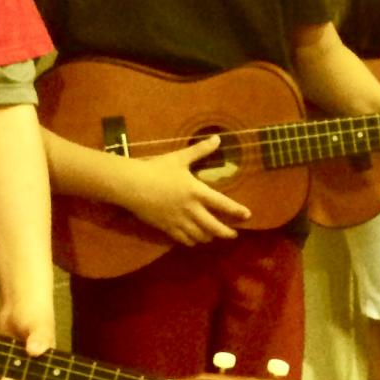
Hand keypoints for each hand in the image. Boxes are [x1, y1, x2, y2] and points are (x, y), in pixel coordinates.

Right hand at [116, 135, 249, 244]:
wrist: (132, 185)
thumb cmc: (157, 169)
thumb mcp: (180, 158)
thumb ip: (200, 150)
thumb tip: (217, 138)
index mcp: (197, 192)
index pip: (223, 204)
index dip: (237, 211)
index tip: (247, 215)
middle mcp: (191, 209)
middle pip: (214, 227)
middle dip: (226, 233)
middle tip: (233, 235)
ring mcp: (179, 221)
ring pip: (199, 236)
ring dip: (209, 237)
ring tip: (213, 236)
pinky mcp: (166, 228)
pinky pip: (183, 239)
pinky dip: (192, 241)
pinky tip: (194, 240)